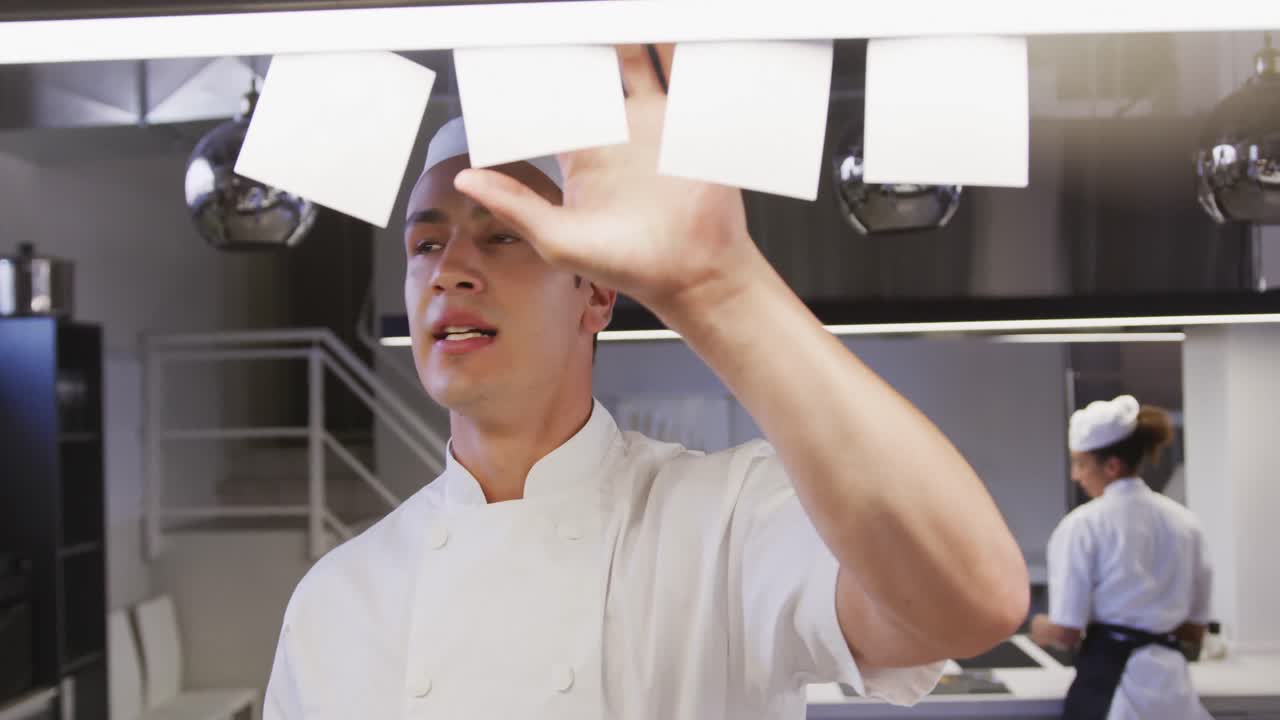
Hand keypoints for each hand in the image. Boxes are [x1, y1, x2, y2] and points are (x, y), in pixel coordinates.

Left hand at [452, 45, 756, 312]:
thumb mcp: (558, 240)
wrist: (691, 272)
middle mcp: (616, 133)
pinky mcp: (684, 122)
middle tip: (555, 23)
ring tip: (606, 17)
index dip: (530, 81)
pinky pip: (676, 73)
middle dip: (575, 47)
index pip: (549, 104)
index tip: (511, 58)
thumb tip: (464, 179)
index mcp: (582, 154)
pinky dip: (668, 46)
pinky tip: (657, 27)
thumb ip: (514, 204)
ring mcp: (652, 123)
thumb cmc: (626, 264)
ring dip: (621, 37)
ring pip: (633, 61)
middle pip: (590, 72)